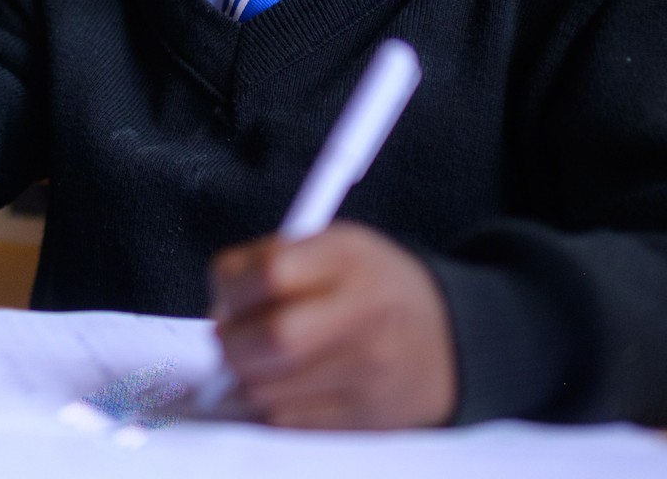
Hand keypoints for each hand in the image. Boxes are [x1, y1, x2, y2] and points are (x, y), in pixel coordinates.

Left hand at [209, 222, 456, 428]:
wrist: (447, 339)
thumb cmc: (370, 287)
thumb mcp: (331, 247)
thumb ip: (267, 263)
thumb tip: (218, 312)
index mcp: (350, 257)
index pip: (272, 273)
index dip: (233, 292)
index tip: (226, 301)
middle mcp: (366, 313)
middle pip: (273, 339)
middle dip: (232, 345)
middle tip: (230, 341)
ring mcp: (370, 370)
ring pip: (270, 387)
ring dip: (245, 378)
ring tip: (260, 362)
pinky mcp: (366, 418)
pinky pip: (287, 419)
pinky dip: (268, 405)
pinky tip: (284, 386)